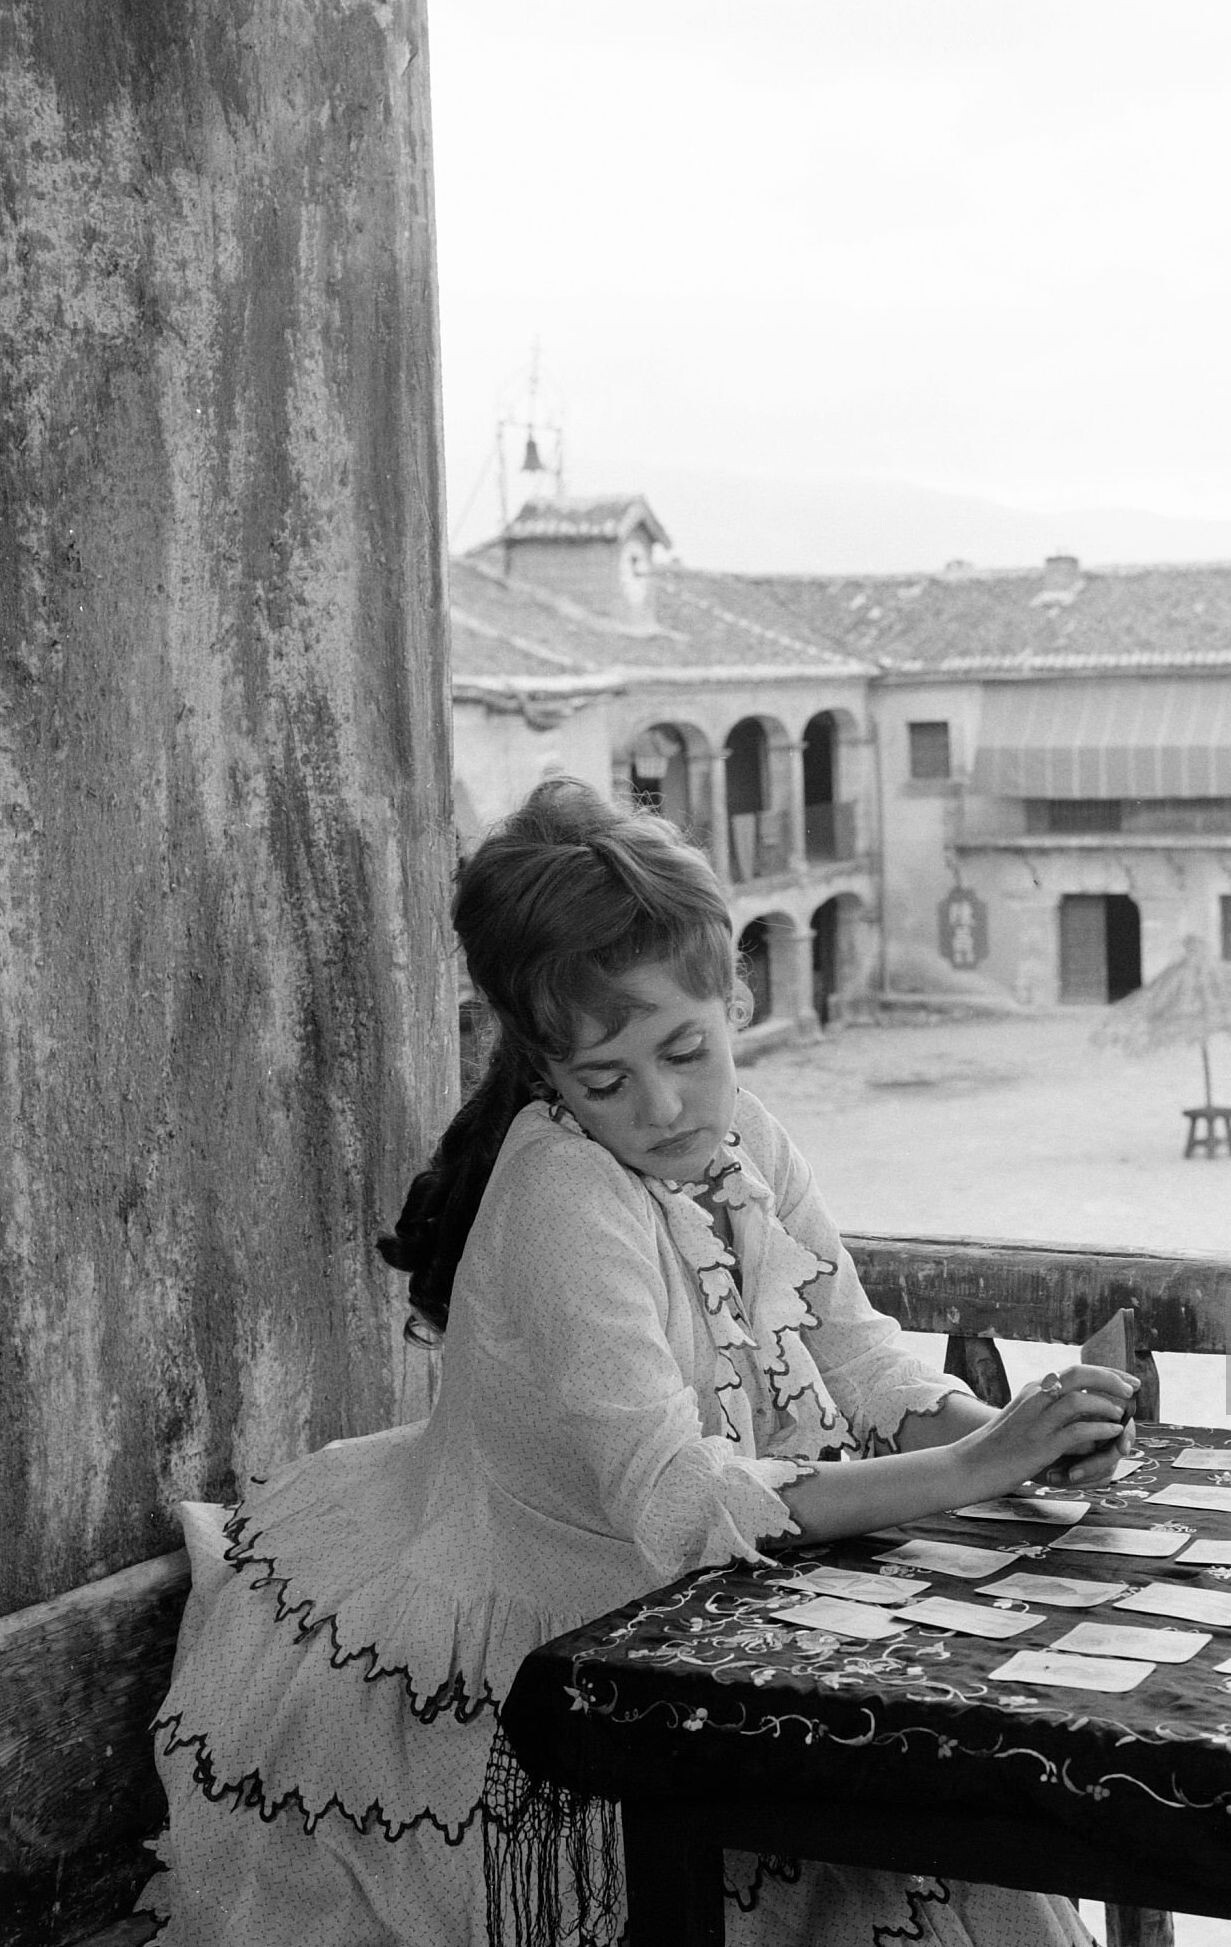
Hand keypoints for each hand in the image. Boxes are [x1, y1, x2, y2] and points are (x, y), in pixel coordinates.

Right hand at [961, 1364, 1138, 1500]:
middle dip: (1111, 1379)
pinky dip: (1099, 1430)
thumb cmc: (995, 1448)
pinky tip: (1111, 1434)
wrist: (967, 1466)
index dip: (1106, 1373)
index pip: (1074, 1370)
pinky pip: (1076, 1432)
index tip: (1127, 1380)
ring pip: (1079, 1401)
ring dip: (1107, 1406)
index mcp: (1031, 1390)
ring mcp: (1036, 1422)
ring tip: (1121, 1416)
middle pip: (1079, 1375)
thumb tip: (1077, 1408)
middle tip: (1132, 1390)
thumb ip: (1045, 1409)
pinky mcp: (1039, 1446)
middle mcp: (1034, 1399)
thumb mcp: (1020, 1419)